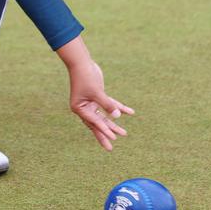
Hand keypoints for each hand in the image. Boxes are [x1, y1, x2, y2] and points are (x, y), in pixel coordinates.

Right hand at [56, 36, 134, 150]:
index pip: (94, 122)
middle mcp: (85, 108)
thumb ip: (107, 104)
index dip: (104, 130)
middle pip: (97, 123)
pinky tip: (130, 112)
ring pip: (104, 116)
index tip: (113, 139)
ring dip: (114, 124)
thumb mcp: (97, 92)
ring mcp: (92, 102)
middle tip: (111, 147)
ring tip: (124, 133)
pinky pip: (110, 104)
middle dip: (106, 134)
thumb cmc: (86, 77)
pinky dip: (120, 108)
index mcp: (80, 108)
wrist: (82, 62)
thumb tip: (117, 116)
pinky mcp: (99, 96)